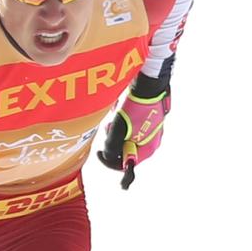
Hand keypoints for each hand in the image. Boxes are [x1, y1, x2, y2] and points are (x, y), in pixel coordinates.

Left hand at [96, 72, 169, 188]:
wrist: (148, 85)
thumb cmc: (136, 107)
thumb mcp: (119, 130)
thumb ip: (112, 147)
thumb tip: (107, 156)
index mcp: (147, 149)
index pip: (127, 165)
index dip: (110, 161)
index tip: (100, 153)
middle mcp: (151, 143)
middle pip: (126, 151)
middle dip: (113, 143)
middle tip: (108, 130)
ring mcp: (150, 132)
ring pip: (127, 139)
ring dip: (117, 132)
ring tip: (115, 119)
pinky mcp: (148, 121)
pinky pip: (131, 129)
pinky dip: (123, 124)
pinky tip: (121, 114)